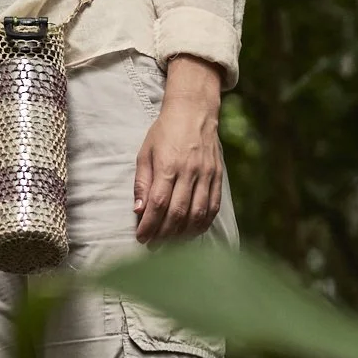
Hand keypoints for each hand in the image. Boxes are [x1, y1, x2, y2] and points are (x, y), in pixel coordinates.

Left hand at [133, 55, 223, 243]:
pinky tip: (191, 233)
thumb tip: (138, 210)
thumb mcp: (145, 152)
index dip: (149, 225)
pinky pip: (213, 207)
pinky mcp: (218, 177)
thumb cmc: (165, 131)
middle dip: (163, 235)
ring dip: (183, 234)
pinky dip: (202, 224)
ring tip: (170, 244)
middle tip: (153, 247)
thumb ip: (142, 182)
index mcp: (168, 165)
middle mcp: (189, 171)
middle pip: (177, 213)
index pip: (158, 204)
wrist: (195, 111)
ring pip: (197, 214)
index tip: (141, 238)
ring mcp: (207, 175)